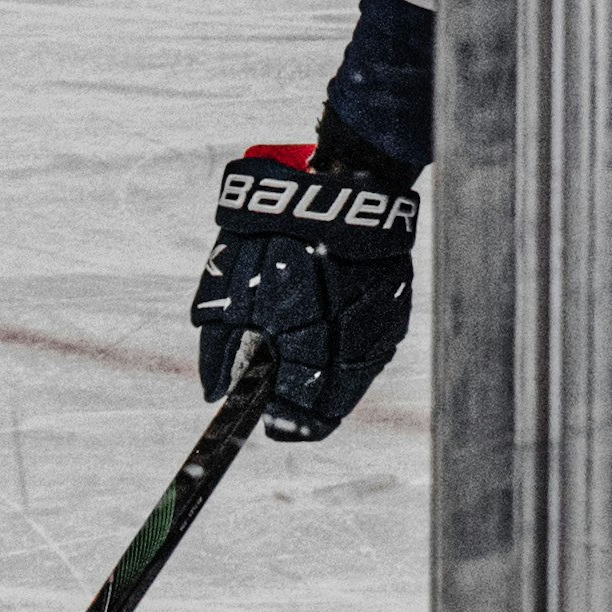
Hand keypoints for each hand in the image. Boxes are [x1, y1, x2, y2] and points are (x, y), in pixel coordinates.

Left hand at [196, 137, 418, 439]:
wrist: (341, 186)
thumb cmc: (275, 234)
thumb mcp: (229, 287)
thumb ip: (221, 347)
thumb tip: (215, 392)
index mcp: (309, 342)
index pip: (303, 409)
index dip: (286, 422)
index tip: (272, 425)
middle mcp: (352, 342)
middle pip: (335, 401)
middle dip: (309, 408)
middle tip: (288, 412)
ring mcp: (380, 326)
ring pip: (358, 376)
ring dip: (334, 382)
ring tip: (310, 378)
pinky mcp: (397, 306)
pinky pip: (375, 346)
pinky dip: (354, 352)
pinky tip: (337, 344)